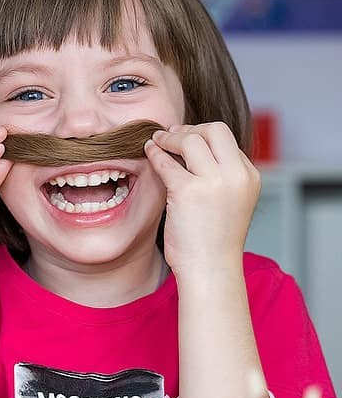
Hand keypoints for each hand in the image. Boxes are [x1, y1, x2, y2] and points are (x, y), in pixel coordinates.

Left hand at [145, 122, 260, 279]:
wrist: (210, 269)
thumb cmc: (213, 238)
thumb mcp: (229, 200)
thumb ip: (220, 175)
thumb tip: (192, 146)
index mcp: (249, 176)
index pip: (227, 139)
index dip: (202, 134)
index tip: (185, 136)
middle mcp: (236, 175)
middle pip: (213, 130)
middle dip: (189, 129)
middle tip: (169, 133)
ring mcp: (214, 182)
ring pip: (190, 139)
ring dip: (169, 137)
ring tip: (156, 140)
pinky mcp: (188, 191)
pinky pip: (166, 161)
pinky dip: (155, 153)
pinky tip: (148, 151)